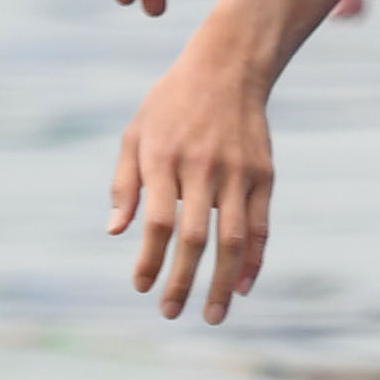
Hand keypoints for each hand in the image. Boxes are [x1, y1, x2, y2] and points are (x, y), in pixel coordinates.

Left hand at [111, 41, 276, 321]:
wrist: (228, 65)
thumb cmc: (172, 103)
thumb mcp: (136, 132)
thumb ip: (124, 183)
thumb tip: (115, 231)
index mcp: (165, 159)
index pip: (157, 222)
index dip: (150, 259)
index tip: (142, 287)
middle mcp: (202, 168)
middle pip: (194, 237)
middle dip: (183, 281)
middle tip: (171, 313)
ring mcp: (237, 172)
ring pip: (233, 239)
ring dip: (222, 282)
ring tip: (213, 314)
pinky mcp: (263, 174)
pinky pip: (261, 225)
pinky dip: (255, 259)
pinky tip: (243, 285)